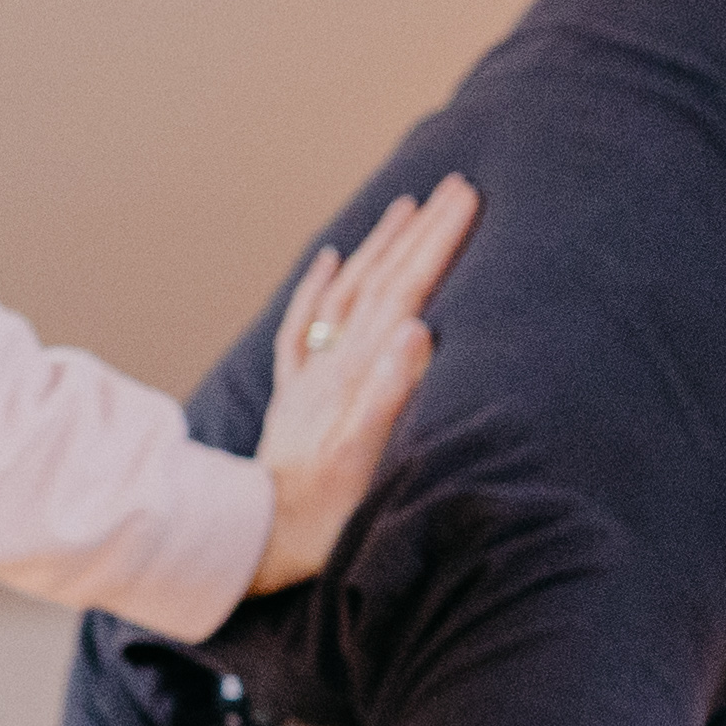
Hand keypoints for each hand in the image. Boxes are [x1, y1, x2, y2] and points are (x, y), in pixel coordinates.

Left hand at [244, 176, 475, 593]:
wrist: (259, 540)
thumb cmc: (322, 512)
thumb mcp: (363, 459)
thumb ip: (388, 393)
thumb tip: (416, 330)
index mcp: (358, 373)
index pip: (405, 293)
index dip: (437, 245)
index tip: (467, 199)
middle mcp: (333, 366)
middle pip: (381, 283)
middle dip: (421, 233)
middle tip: (456, 186)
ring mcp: (311, 378)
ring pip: (346, 295)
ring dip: (377, 249)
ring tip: (405, 207)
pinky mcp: (294, 397)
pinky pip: (303, 330)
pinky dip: (317, 290)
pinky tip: (328, 262)